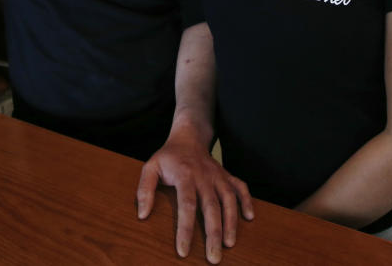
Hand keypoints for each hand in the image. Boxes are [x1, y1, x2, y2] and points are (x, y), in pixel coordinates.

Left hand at [136, 128, 253, 263]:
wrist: (188, 137)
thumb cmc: (168, 157)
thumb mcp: (150, 167)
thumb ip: (144, 189)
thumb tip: (142, 215)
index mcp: (184, 175)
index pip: (186, 205)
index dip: (185, 229)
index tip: (183, 251)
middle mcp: (204, 176)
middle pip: (211, 207)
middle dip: (213, 234)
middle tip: (213, 258)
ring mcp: (218, 176)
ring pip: (228, 200)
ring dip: (231, 222)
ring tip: (229, 244)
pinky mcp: (227, 176)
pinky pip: (240, 187)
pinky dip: (246, 201)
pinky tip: (249, 217)